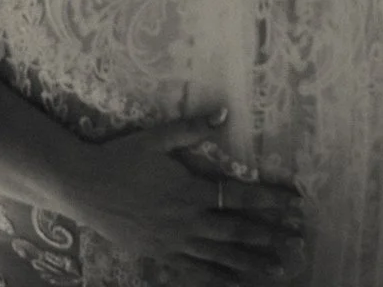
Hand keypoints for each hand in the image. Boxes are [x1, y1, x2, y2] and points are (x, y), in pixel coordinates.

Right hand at [70, 112, 305, 282]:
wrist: (84, 186)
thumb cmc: (121, 157)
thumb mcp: (156, 138)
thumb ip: (192, 128)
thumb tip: (224, 112)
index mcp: (190, 189)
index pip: (240, 195)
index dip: (270, 199)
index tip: (295, 202)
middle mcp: (187, 219)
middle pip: (237, 230)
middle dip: (271, 235)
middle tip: (297, 241)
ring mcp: (174, 241)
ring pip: (221, 255)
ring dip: (251, 261)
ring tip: (278, 268)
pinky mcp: (160, 254)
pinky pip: (195, 270)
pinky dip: (218, 277)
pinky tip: (235, 281)